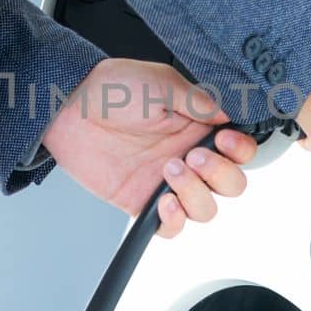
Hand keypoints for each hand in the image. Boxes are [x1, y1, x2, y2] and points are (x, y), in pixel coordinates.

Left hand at [43, 59, 258, 237]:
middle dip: (220, 174)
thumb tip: (228, 115)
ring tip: (170, 170)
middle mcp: (188, 156)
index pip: (239, 150)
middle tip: (192, 156)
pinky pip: (172, 227)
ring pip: (206, 209)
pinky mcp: (143, 201)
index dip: (241, 150)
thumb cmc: (110, 89)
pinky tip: (164, 203)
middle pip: (231, 185)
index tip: (225, 139)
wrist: (69, 108)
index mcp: (198, 127)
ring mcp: (167, 182)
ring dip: (196, 194)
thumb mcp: (160, 83)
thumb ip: (198, 101)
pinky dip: (176, 222)